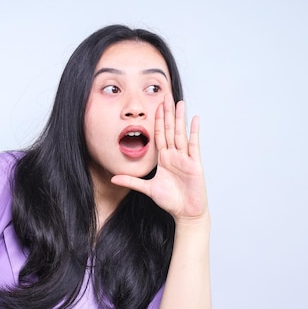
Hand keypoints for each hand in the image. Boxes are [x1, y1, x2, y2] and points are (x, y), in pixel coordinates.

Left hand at [112, 94, 207, 221]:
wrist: (186, 213)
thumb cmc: (170, 201)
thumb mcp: (147, 189)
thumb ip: (131, 181)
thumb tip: (113, 178)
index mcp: (164, 159)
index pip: (160, 135)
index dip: (157, 120)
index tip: (155, 106)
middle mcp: (175, 155)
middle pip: (170, 130)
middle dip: (167, 113)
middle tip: (166, 95)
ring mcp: (185, 158)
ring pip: (181, 134)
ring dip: (180, 118)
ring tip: (179, 102)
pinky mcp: (194, 164)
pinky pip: (194, 145)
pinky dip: (194, 132)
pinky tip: (195, 119)